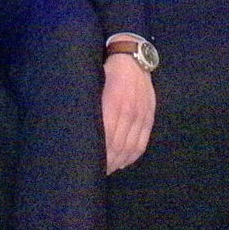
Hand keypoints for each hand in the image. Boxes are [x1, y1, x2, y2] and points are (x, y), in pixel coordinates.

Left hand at [100, 52, 155, 173]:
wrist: (132, 58)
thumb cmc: (107, 69)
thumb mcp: (95, 81)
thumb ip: (91, 103)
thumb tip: (80, 125)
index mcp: (113, 103)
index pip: (106, 136)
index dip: (99, 153)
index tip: (89, 163)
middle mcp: (129, 111)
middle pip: (118, 145)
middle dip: (107, 161)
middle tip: (96, 171)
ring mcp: (141, 115)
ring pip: (130, 146)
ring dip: (119, 161)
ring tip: (108, 169)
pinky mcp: (149, 117)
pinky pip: (142, 142)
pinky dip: (133, 156)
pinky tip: (124, 162)